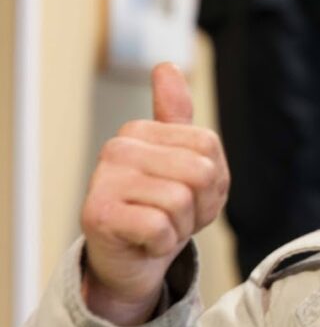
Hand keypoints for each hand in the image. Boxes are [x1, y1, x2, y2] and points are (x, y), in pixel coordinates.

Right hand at [80, 62, 229, 325]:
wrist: (132, 259)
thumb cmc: (161, 210)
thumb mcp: (184, 161)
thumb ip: (178, 116)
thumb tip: (165, 66)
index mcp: (141, 130)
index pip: (209, 146)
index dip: (212, 181)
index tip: (189, 194)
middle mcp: (118, 147)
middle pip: (200, 172)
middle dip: (200, 206)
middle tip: (175, 216)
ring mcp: (104, 180)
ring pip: (181, 201)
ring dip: (181, 227)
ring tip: (159, 228)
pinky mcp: (99, 215)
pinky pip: (160, 228)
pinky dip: (163, 243)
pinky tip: (145, 241)